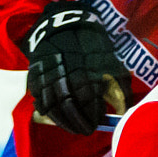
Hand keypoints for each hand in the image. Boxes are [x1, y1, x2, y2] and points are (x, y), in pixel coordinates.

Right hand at [24, 1, 130, 135]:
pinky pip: (38, 98)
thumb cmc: (93, 48)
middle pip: (69, 106)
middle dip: (78, 122)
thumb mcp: (112, 63)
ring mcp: (46, 75)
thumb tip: (123, 111)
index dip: (93, 115)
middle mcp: (64, 74)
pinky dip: (46, 111)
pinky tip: (55, 118)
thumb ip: (120, 88)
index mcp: (84, 70)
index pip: (88, 100)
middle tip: (86, 130)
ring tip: (73, 128)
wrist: (65, 26)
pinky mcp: (34, 75)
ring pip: (52, 105)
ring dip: (62, 121)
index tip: (98, 122)